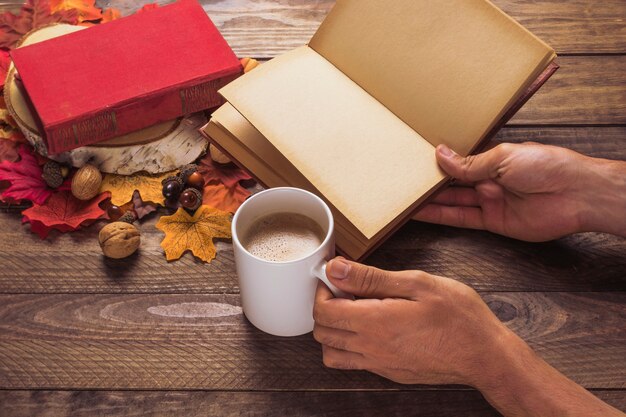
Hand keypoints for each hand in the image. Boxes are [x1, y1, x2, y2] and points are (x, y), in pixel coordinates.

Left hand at [314, 258, 623, 416]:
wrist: (485, 355)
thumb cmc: (458, 315)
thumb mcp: (417, 283)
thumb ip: (370, 277)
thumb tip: (335, 268)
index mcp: (373, 322)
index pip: (322, 311)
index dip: (322, 290)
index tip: (335, 277)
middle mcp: (369, 348)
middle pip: (322, 332)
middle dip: (325, 307)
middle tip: (345, 290)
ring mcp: (378, 364)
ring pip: (331, 352)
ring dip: (333, 330)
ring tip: (355, 309)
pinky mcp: (388, 372)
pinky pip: (353, 363)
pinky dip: (349, 346)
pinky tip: (371, 327)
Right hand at [413, 143, 625, 240]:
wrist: (575, 194)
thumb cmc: (548, 166)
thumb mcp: (503, 157)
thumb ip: (470, 163)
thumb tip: (442, 155)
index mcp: (492, 160)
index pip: (458, 163)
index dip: (437, 164)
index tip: (415, 163)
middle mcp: (488, 181)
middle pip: (451, 184)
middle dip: (429, 184)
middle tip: (403, 183)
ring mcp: (489, 201)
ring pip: (452, 202)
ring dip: (429, 202)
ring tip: (404, 200)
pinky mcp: (492, 221)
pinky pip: (461, 218)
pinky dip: (441, 216)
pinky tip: (422, 213)